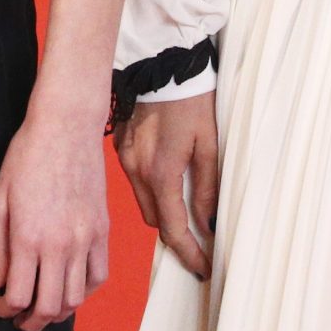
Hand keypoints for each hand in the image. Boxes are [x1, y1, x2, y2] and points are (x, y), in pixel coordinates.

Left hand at [0, 106, 110, 330]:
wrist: (66, 127)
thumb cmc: (26, 156)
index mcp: (27, 237)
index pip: (18, 296)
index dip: (5, 309)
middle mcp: (59, 245)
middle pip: (49, 307)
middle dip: (31, 322)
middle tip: (19, 320)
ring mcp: (85, 240)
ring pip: (76, 298)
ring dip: (58, 313)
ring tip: (44, 308)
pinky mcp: (103, 232)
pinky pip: (99, 277)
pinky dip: (85, 293)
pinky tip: (71, 289)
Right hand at [114, 91, 217, 277]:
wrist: (162, 62)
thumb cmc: (192, 99)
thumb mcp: (210, 144)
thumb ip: (207, 188)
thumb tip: (207, 224)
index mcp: (161, 172)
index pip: (174, 229)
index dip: (189, 253)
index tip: (203, 268)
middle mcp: (137, 170)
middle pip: (155, 220)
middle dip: (176, 234)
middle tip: (199, 241)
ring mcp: (125, 158)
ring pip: (143, 202)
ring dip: (162, 211)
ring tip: (185, 210)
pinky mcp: (120, 146)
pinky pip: (135, 180)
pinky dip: (151, 189)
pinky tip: (166, 178)